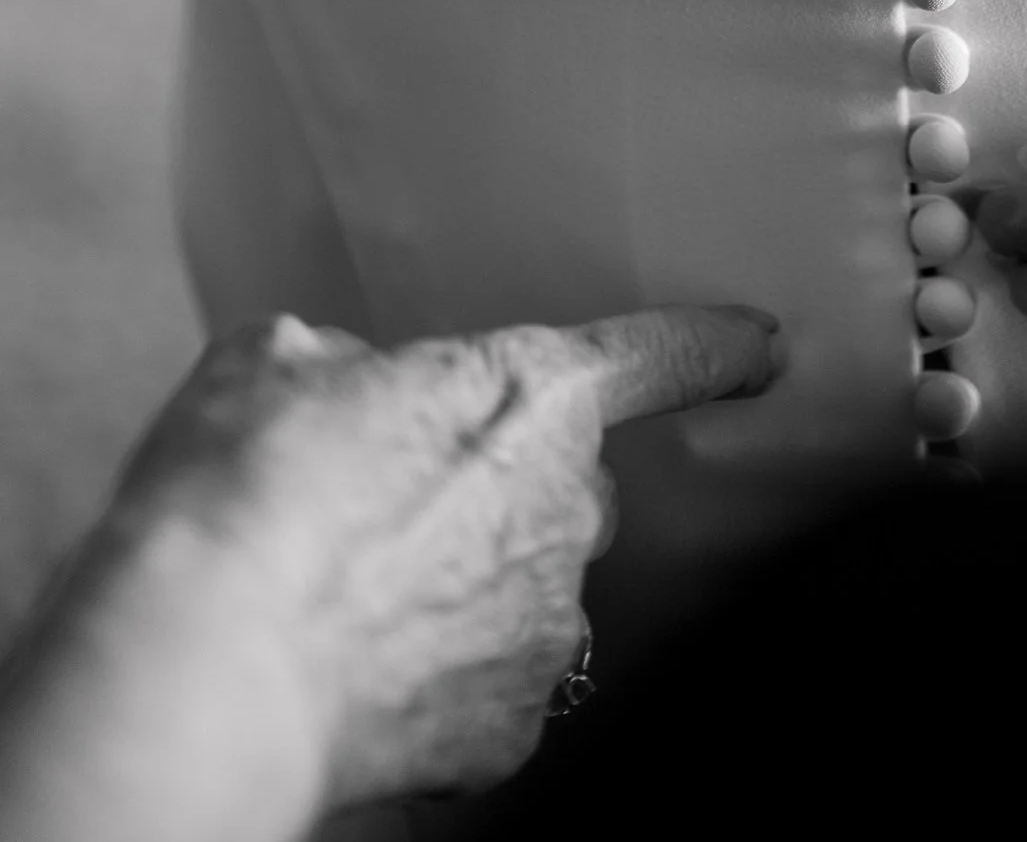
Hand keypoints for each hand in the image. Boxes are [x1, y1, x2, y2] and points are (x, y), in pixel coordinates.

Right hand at [0, 305, 778, 840]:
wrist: (211, 664)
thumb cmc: (243, 493)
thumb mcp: (278, 365)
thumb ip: (348, 366)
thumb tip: (349, 390)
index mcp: (531, 391)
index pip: (661, 354)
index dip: (714, 348)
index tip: (762, 349)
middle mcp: (571, 508)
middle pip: (574, 489)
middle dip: (507, 494)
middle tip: (395, 511)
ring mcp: (549, 628)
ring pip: (533, 595)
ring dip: (471, 593)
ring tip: (361, 603)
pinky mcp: (512, 731)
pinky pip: (494, 691)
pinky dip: (443, 685)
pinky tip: (367, 676)